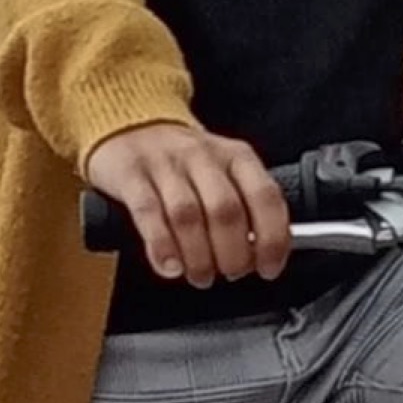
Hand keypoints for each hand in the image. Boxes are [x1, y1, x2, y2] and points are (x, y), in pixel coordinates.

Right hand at [84, 120, 291, 286]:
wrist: (130, 126)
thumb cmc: (184, 163)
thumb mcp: (224, 173)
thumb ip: (246, 209)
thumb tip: (263, 255)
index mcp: (235, 156)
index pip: (265, 196)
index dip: (272, 239)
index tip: (269, 268)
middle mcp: (202, 156)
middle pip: (226, 211)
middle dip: (233, 254)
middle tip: (230, 273)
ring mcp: (164, 163)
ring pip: (188, 215)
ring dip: (199, 257)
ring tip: (201, 276)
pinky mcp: (130, 174)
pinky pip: (148, 213)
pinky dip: (162, 246)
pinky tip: (170, 266)